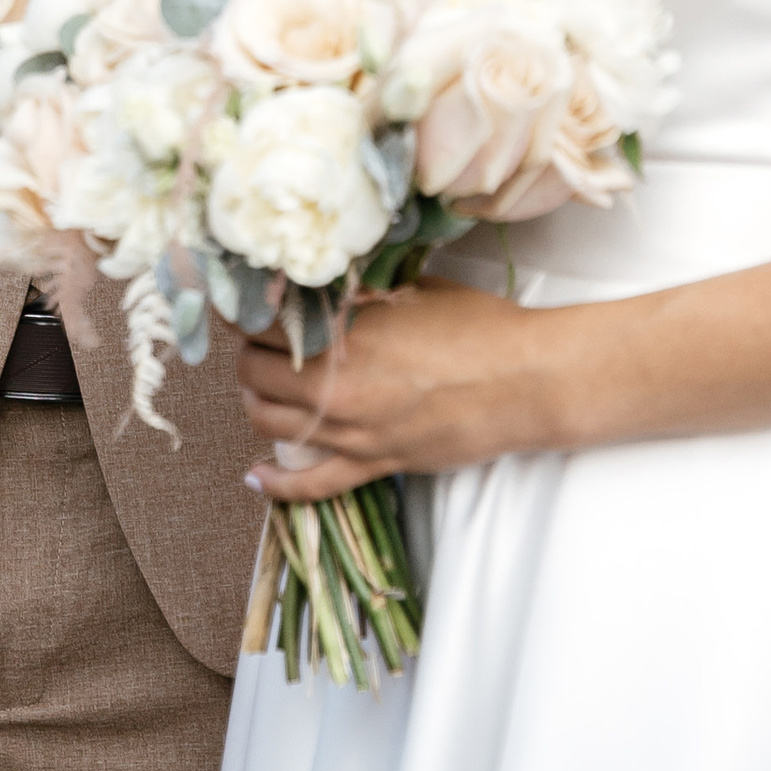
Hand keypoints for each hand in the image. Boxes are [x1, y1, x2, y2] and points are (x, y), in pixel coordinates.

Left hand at [238, 279, 572, 498]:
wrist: (526, 380)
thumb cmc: (480, 327)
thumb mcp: (415, 289)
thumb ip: (365, 292)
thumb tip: (333, 286)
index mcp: (345, 333)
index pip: (265, 323)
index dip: (248, 312)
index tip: (244, 306)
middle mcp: (337, 385)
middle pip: (256, 373)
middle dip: (249, 354)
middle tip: (259, 342)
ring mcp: (353, 430)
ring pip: (270, 423)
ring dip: (255, 402)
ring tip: (259, 387)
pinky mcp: (375, 464)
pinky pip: (312, 484)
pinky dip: (278, 484)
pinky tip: (256, 475)